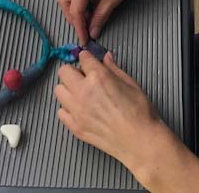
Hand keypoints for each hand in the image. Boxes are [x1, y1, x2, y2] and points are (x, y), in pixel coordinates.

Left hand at [55, 51, 161, 166]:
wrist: (140, 141)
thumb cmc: (140, 113)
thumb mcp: (131, 84)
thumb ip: (114, 69)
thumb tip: (106, 57)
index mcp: (98, 77)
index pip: (83, 57)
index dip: (87, 58)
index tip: (89, 62)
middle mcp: (83, 91)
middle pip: (64, 72)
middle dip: (73, 71)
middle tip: (84, 78)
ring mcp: (76, 110)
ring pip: (59, 90)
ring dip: (68, 89)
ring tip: (80, 94)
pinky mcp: (75, 126)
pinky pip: (60, 111)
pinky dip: (67, 108)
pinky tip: (80, 110)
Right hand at [57, 0, 153, 45]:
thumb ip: (101, 16)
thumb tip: (93, 30)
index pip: (75, 8)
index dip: (79, 26)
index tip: (84, 38)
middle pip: (64, 0)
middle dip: (73, 17)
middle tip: (85, 29)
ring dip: (76, 7)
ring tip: (91, 17)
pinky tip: (93, 3)